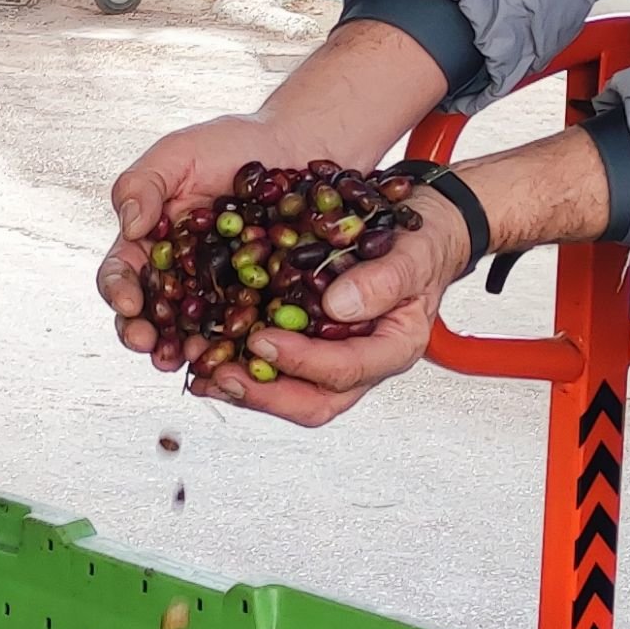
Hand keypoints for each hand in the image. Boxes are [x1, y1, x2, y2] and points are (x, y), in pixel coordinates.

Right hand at [98, 114, 354, 368]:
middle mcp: (179, 279)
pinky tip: (239, 355)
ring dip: (187, 351)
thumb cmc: (231, 144)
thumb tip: (130, 226)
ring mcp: (220, 296)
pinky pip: (246, 331)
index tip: (128, 302)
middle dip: (146, 335)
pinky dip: (239, 347)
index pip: (121, 276)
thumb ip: (142, 184)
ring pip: (195, 333)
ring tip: (190, 356)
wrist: (297, 146)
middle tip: (150, 346)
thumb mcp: (178, 153)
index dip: (119, 292)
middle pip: (151, 318)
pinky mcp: (261, 305)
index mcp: (150, 247)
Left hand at [207, 181, 474, 427]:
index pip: (344, 370)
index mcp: (392, 348)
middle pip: (313, 401)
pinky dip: (242, 362)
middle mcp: (362, 361)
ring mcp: (335, 354)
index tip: (263, 339)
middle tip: (221, 374)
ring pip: (291, 392)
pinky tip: (207, 350)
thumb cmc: (425, 242)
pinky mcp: (312, 339)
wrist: (425, 227)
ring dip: (246, 388)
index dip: (301, 360)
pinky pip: (276, 365)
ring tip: (204, 373)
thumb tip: (337, 307)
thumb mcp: (413, 253)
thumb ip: (382, 281)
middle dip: (264, 394)